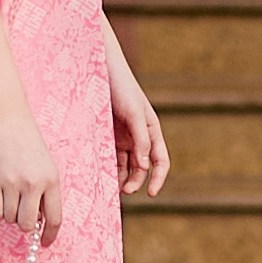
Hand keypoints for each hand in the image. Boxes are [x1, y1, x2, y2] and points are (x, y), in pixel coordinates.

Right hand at [0, 101, 61, 246]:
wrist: (6, 117)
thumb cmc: (26, 140)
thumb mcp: (45, 164)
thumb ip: (45, 191)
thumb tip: (39, 221)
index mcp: (52, 179)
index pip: (55, 219)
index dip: (49, 235)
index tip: (45, 243)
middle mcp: (33, 183)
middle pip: (28, 225)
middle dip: (24, 224)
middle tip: (20, 211)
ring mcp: (12, 183)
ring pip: (9, 218)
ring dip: (8, 213)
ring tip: (8, 195)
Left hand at [108, 59, 172, 198]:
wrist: (100, 69)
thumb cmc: (121, 88)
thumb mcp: (134, 114)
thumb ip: (141, 140)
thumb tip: (144, 167)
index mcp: (152, 130)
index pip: (161, 161)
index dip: (158, 178)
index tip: (150, 193)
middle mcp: (139, 136)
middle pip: (142, 167)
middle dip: (136, 181)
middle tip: (125, 191)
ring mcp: (123, 137)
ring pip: (126, 165)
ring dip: (122, 178)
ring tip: (113, 188)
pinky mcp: (107, 135)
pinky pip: (111, 156)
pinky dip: (109, 167)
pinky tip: (103, 175)